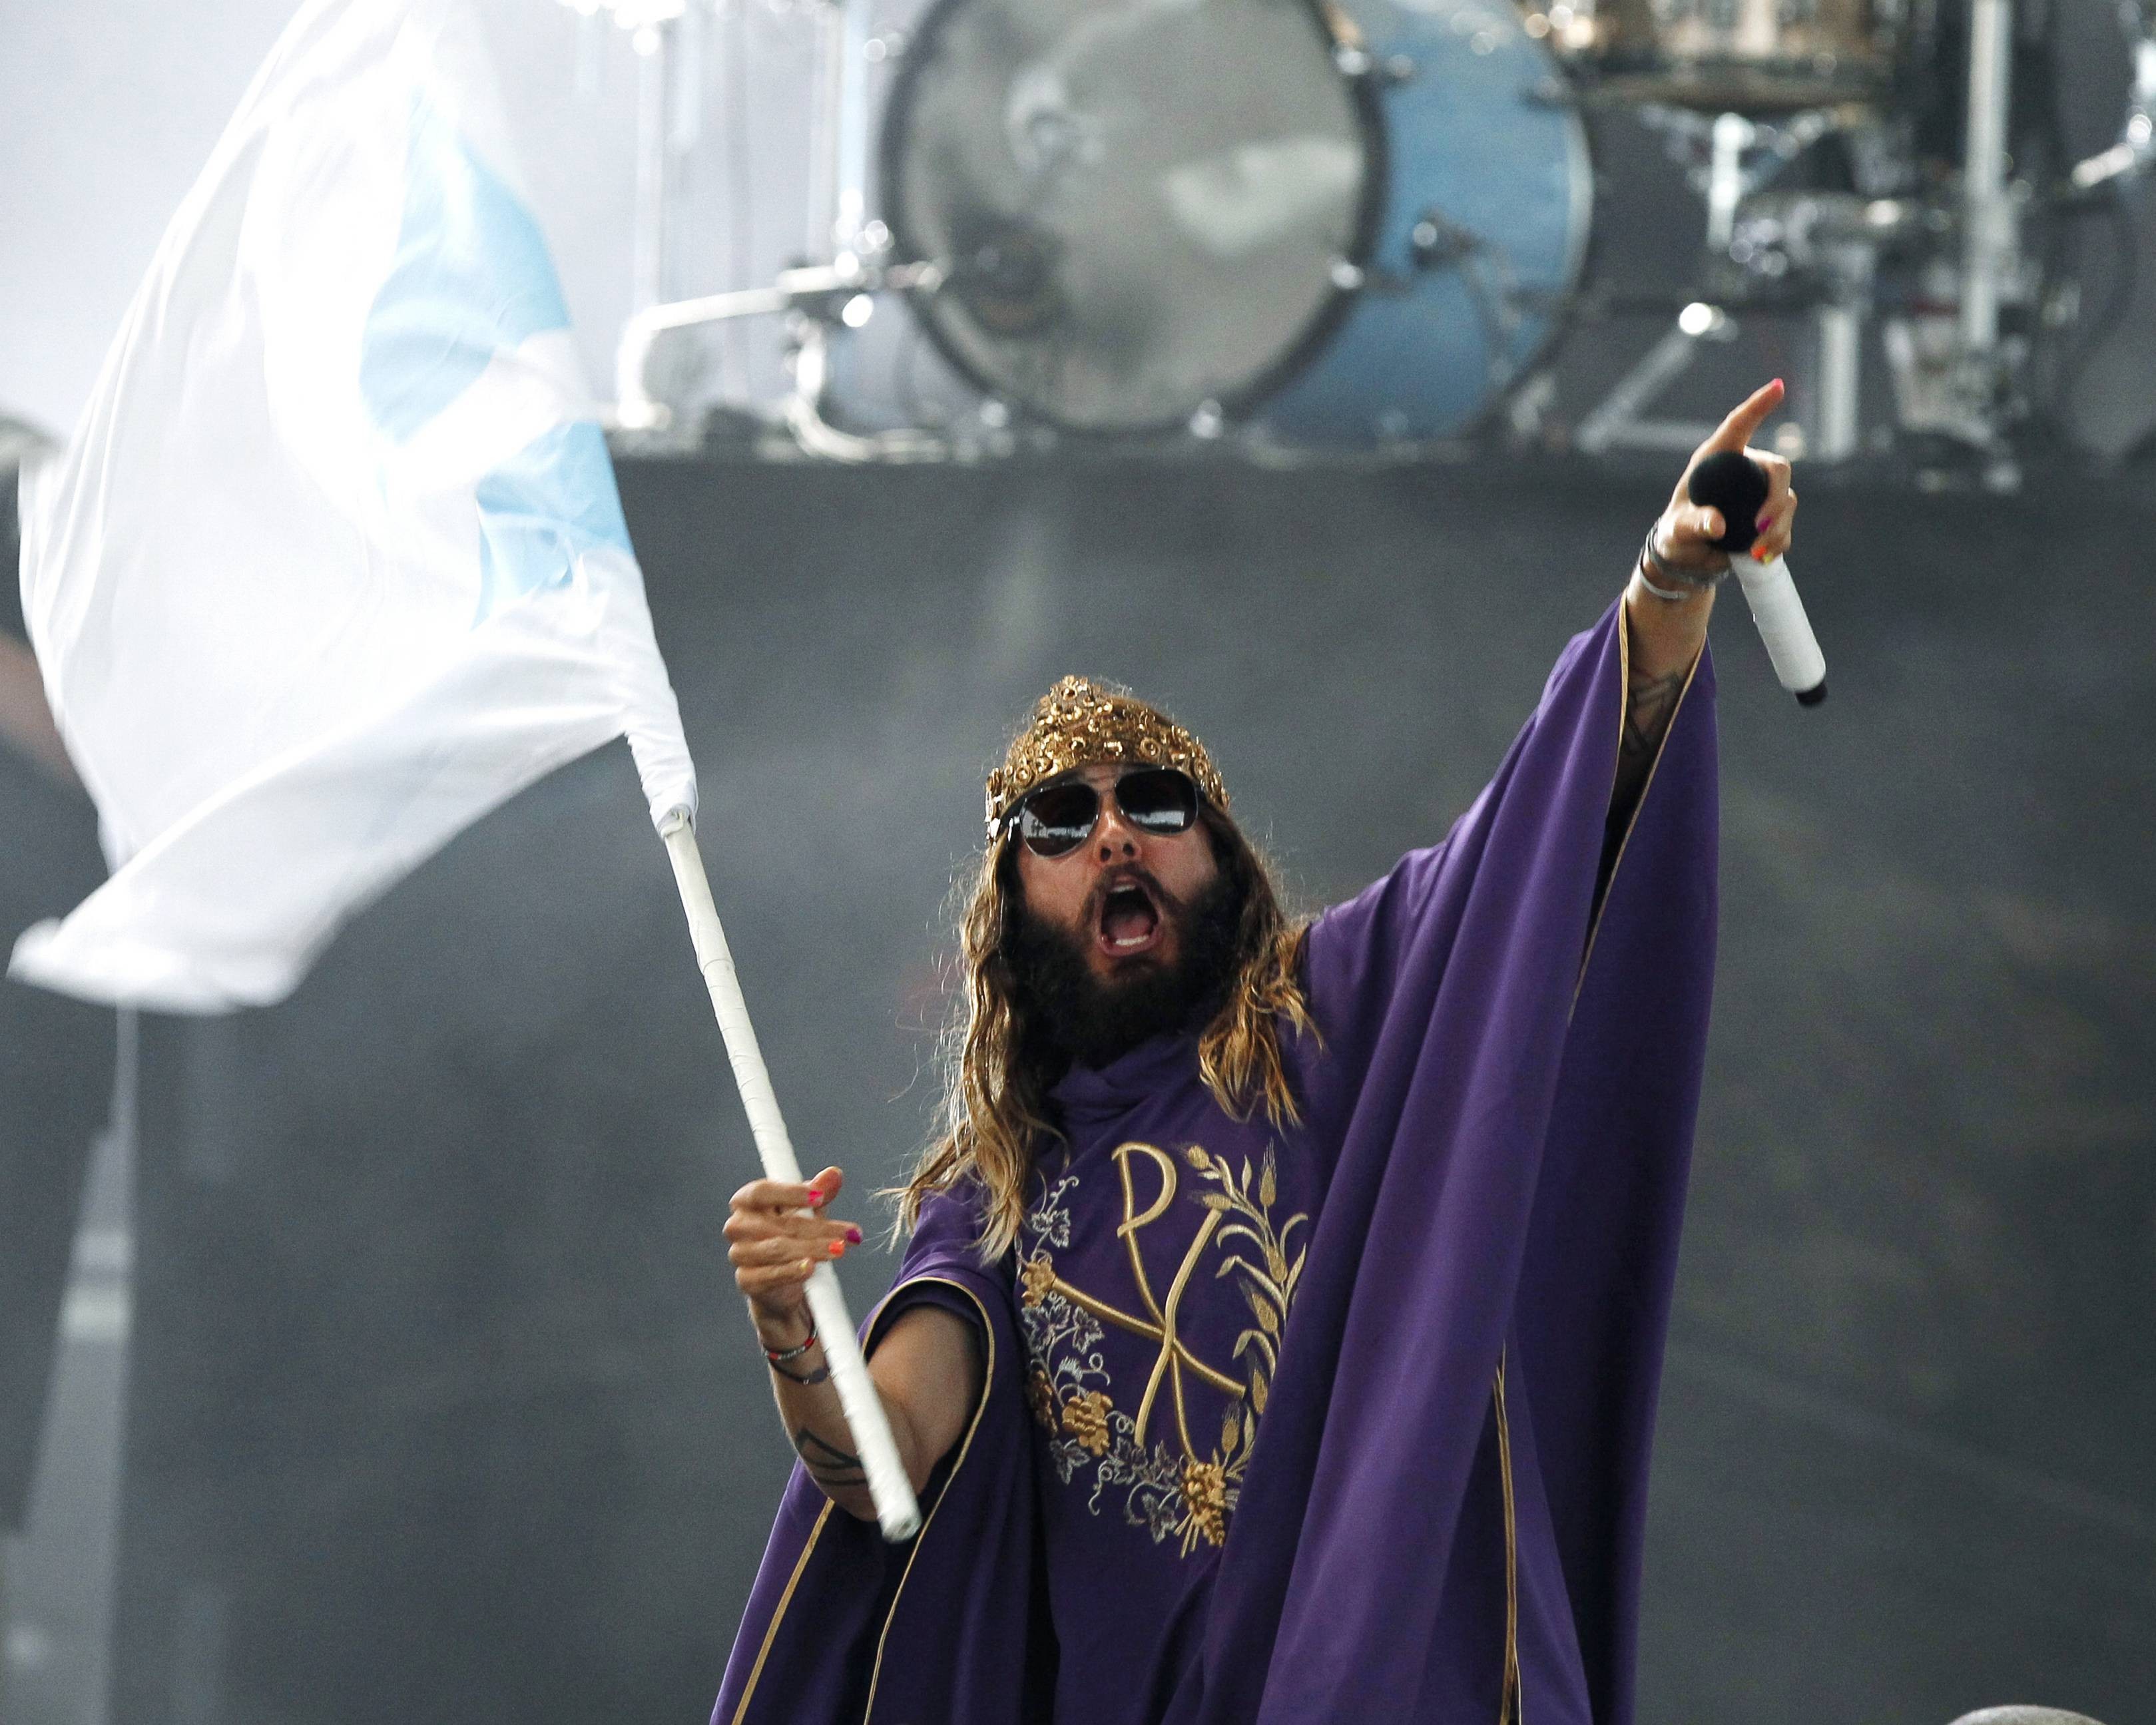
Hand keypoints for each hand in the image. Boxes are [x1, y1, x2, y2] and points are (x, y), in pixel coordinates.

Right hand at [724, 1165, 860, 1347]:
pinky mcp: (746, 1280)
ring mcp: (739, 1254)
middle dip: (819, 1228)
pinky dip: (792, 1271)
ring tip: (840, 1249)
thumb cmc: (791, 1233)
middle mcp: (737, 1226)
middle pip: (778, 1224)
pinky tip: (811, 1268)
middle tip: (850, 1233)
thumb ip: (819, 1190)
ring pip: (778, 1249)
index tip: (821, 1197)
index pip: (761, 1192)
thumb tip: (834, 1174)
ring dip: (814, 1249)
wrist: (780, 1279)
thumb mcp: (807, 1209)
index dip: (791, 1193)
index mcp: (746, 1201)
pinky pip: (771, 1275)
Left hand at [1650, 379, 1797, 576]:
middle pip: (1777, 469)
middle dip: (1776, 498)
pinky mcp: (1768, 517)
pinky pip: (1785, 524)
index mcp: (1716, 459)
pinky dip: (1779, 541)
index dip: (1759, 405)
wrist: (1686, 559)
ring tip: (1757, 551)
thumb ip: (1692, 525)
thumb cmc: (1675, 534)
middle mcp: (1743, 470)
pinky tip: (1763, 555)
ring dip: (1779, 525)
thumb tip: (1717, 525)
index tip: (1777, 386)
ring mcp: (1759, 493)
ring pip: (1787, 499)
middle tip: (1761, 527)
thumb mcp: (1677, 530)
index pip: (1740, 425)